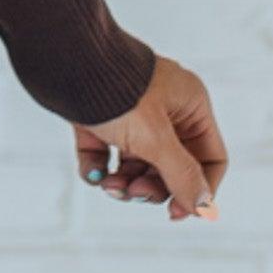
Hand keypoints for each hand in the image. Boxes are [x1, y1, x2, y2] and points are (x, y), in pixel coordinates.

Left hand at [73, 53, 227, 221]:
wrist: (62, 60)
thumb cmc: (115, 91)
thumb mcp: (155, 138)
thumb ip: (182, 176)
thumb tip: (206, 210)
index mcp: (189, 104)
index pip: (210, 158)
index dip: (198, 190)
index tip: (175, 212)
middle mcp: (164, 107)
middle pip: (171, 167)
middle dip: (151, 186)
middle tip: (133, 192)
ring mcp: (131, 113)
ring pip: (137, 164)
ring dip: (124, 182)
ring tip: (108, 184)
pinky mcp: (99, 117)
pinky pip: (105, 155)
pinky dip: (99, 169)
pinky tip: (93, 171)